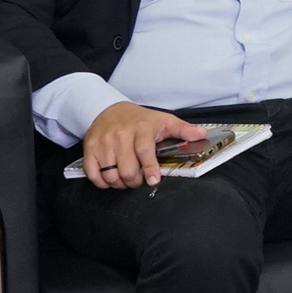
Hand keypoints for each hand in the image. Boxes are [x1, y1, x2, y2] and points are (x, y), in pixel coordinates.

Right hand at [82, 101, 207, 188]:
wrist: (107, 109)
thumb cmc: (139, 119)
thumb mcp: (163, 120)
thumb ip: (182, 129)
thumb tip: (202, 135)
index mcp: (140, 129)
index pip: (144, 151)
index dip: (149, 168)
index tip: (153, 180)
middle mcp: (120, 136)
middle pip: (127, 169)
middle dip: (135, 181)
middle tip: (140, 180)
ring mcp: (103, 143)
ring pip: (110, 175)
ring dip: (120, 183)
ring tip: (126, 179)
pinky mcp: (89, 149)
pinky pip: (93, 174)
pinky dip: (102, 182)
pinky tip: (110, 178)